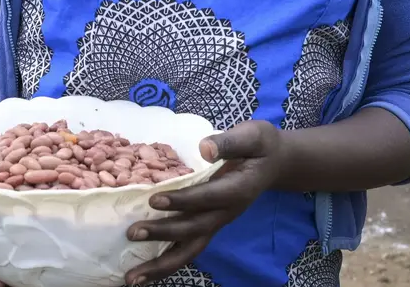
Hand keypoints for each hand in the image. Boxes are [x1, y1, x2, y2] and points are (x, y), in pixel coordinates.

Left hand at [123, 120, 282, 285]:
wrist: (276, 163)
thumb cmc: (261, 145)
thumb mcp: (252, 136)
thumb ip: (229, 142)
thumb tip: (205, 148)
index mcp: (237, 190)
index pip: (207, 198)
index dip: (182, 200)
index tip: (154, 200)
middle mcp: (227, 213)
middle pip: (194, 230)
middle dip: (163, 233)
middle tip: (133, 233)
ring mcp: (218, 222)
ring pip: (190, 250)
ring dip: (162, 265)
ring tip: (133, 278)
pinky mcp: (210, 225)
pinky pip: (188, 247)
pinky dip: (166, 262)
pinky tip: (144, 271)